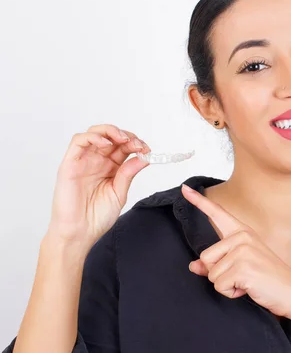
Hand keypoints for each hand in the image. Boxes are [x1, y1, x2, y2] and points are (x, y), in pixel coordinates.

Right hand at [47, 124, 150, 249]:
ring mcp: (83, 161)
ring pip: (94, 133)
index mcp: (110, 168)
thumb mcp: (119, 193)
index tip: (146, 149)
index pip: (123, 147)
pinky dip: (93, 136)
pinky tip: (106, 143)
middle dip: (127, 136)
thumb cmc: (96, 217)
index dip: (136, 144)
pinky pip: (78, 142)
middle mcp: (96, 161)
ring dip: (111, 131)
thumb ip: (128, 174)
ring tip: (124, 139)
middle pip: (111, 137)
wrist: (79, 233)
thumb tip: (144, 157)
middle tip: (138, 144)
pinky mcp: (70, 164)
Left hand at [181, 184, 290, 317]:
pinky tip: (247, 287)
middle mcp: (241, 236)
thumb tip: (193, 266)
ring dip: (226, 284)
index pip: (217, 213)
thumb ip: (215, 264)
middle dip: (219, 273)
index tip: (184, 189)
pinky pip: (219, 285)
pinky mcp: (242, 267)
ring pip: (211, 273)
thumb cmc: (267, 278)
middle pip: (205, 257)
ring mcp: (242, 251)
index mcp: (242, 232)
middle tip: (242, 275)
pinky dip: (230, 292)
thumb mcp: (240, 266)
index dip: (198, 201)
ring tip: (246, 280)